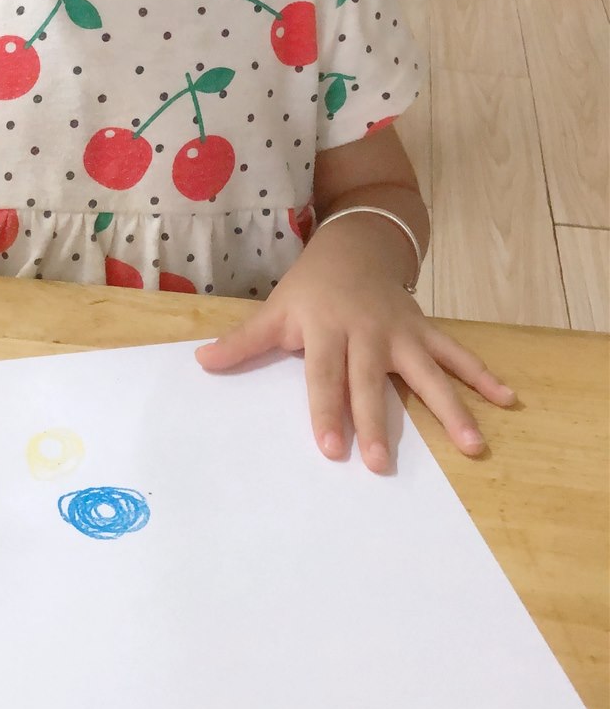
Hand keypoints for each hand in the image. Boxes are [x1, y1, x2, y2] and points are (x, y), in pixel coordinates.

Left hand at [194, 251, 515, 472]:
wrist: (356, 244)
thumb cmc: (312, 287)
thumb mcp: (276, 310)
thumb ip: (243, 342)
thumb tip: (201, 364)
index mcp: (326, 329)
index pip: (324, 375)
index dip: (326, 410)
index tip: (331, 449)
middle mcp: (367, 332)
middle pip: (371, 382)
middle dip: (376, 422)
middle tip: (381, 464)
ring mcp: (402, 332)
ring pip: (427, 373)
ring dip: (451, 409)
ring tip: (472, 445)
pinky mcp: (426, 331)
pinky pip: (458, 354)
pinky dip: (483, 376)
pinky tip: (507, 401)